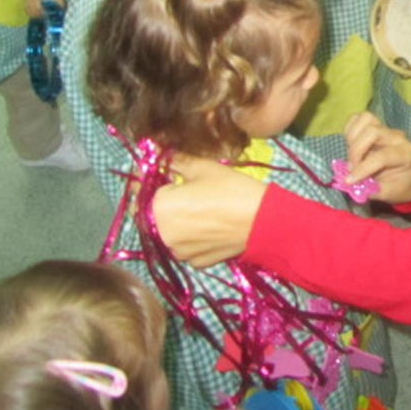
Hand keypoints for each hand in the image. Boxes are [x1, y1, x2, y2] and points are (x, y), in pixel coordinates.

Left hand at [153, 153, 267, 267]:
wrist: (263, 220)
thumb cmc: (231, 189)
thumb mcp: (202, 167)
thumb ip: (173, 159)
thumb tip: (153, 146)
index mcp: (159, 208)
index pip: (146, 190)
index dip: (158, 180)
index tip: (171, 174)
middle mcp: (162, 234)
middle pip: (158, 213)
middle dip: (170, 202)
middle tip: (194, 191)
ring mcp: (179, 252)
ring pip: (172, 231)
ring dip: (180, 221)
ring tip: (204, 208)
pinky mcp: (196, 263)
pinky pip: (187, 246)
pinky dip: (194, 237)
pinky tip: (212, 226)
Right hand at [344, 112, 410, 203]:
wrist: (409, 177)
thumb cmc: (401, 186)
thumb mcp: (390, 194)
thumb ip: (372, 191)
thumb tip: (351, 186)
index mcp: (406, 154)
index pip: (381, 156)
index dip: (362, 168)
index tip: (349, 180)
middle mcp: (398, 137)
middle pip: (372, 132)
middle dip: (355, 151)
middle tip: (351, 168)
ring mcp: (387, 129)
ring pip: (366, 119)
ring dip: (352, 138)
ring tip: (351, 156)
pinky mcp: (377, 125)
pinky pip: (360, 118)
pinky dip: (351, 130)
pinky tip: (351, 145)